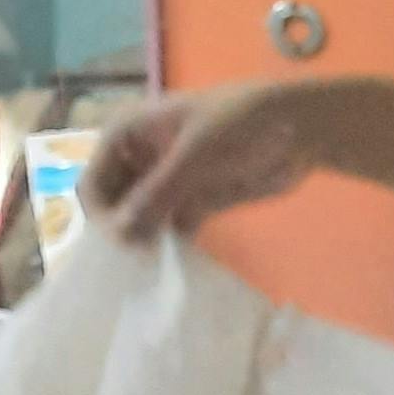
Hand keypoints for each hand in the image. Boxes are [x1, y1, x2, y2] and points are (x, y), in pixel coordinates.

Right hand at [87, 84, 319, 246]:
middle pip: (112, 206)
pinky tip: (177, 267)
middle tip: (140, 265)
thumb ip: (157, 193)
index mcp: (126, 135)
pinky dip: (170, 246)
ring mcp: (166, 182)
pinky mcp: (194, 202)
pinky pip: (170, 229)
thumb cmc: (241, 123)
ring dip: (143, 244)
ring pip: (139, 220)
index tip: (124, 246)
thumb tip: (120, 235)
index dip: (102, 217)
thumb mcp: (195, 154)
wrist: (301, 127)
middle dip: (120, 233)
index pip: (93, 185)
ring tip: (154, 271)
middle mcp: (138, 159)